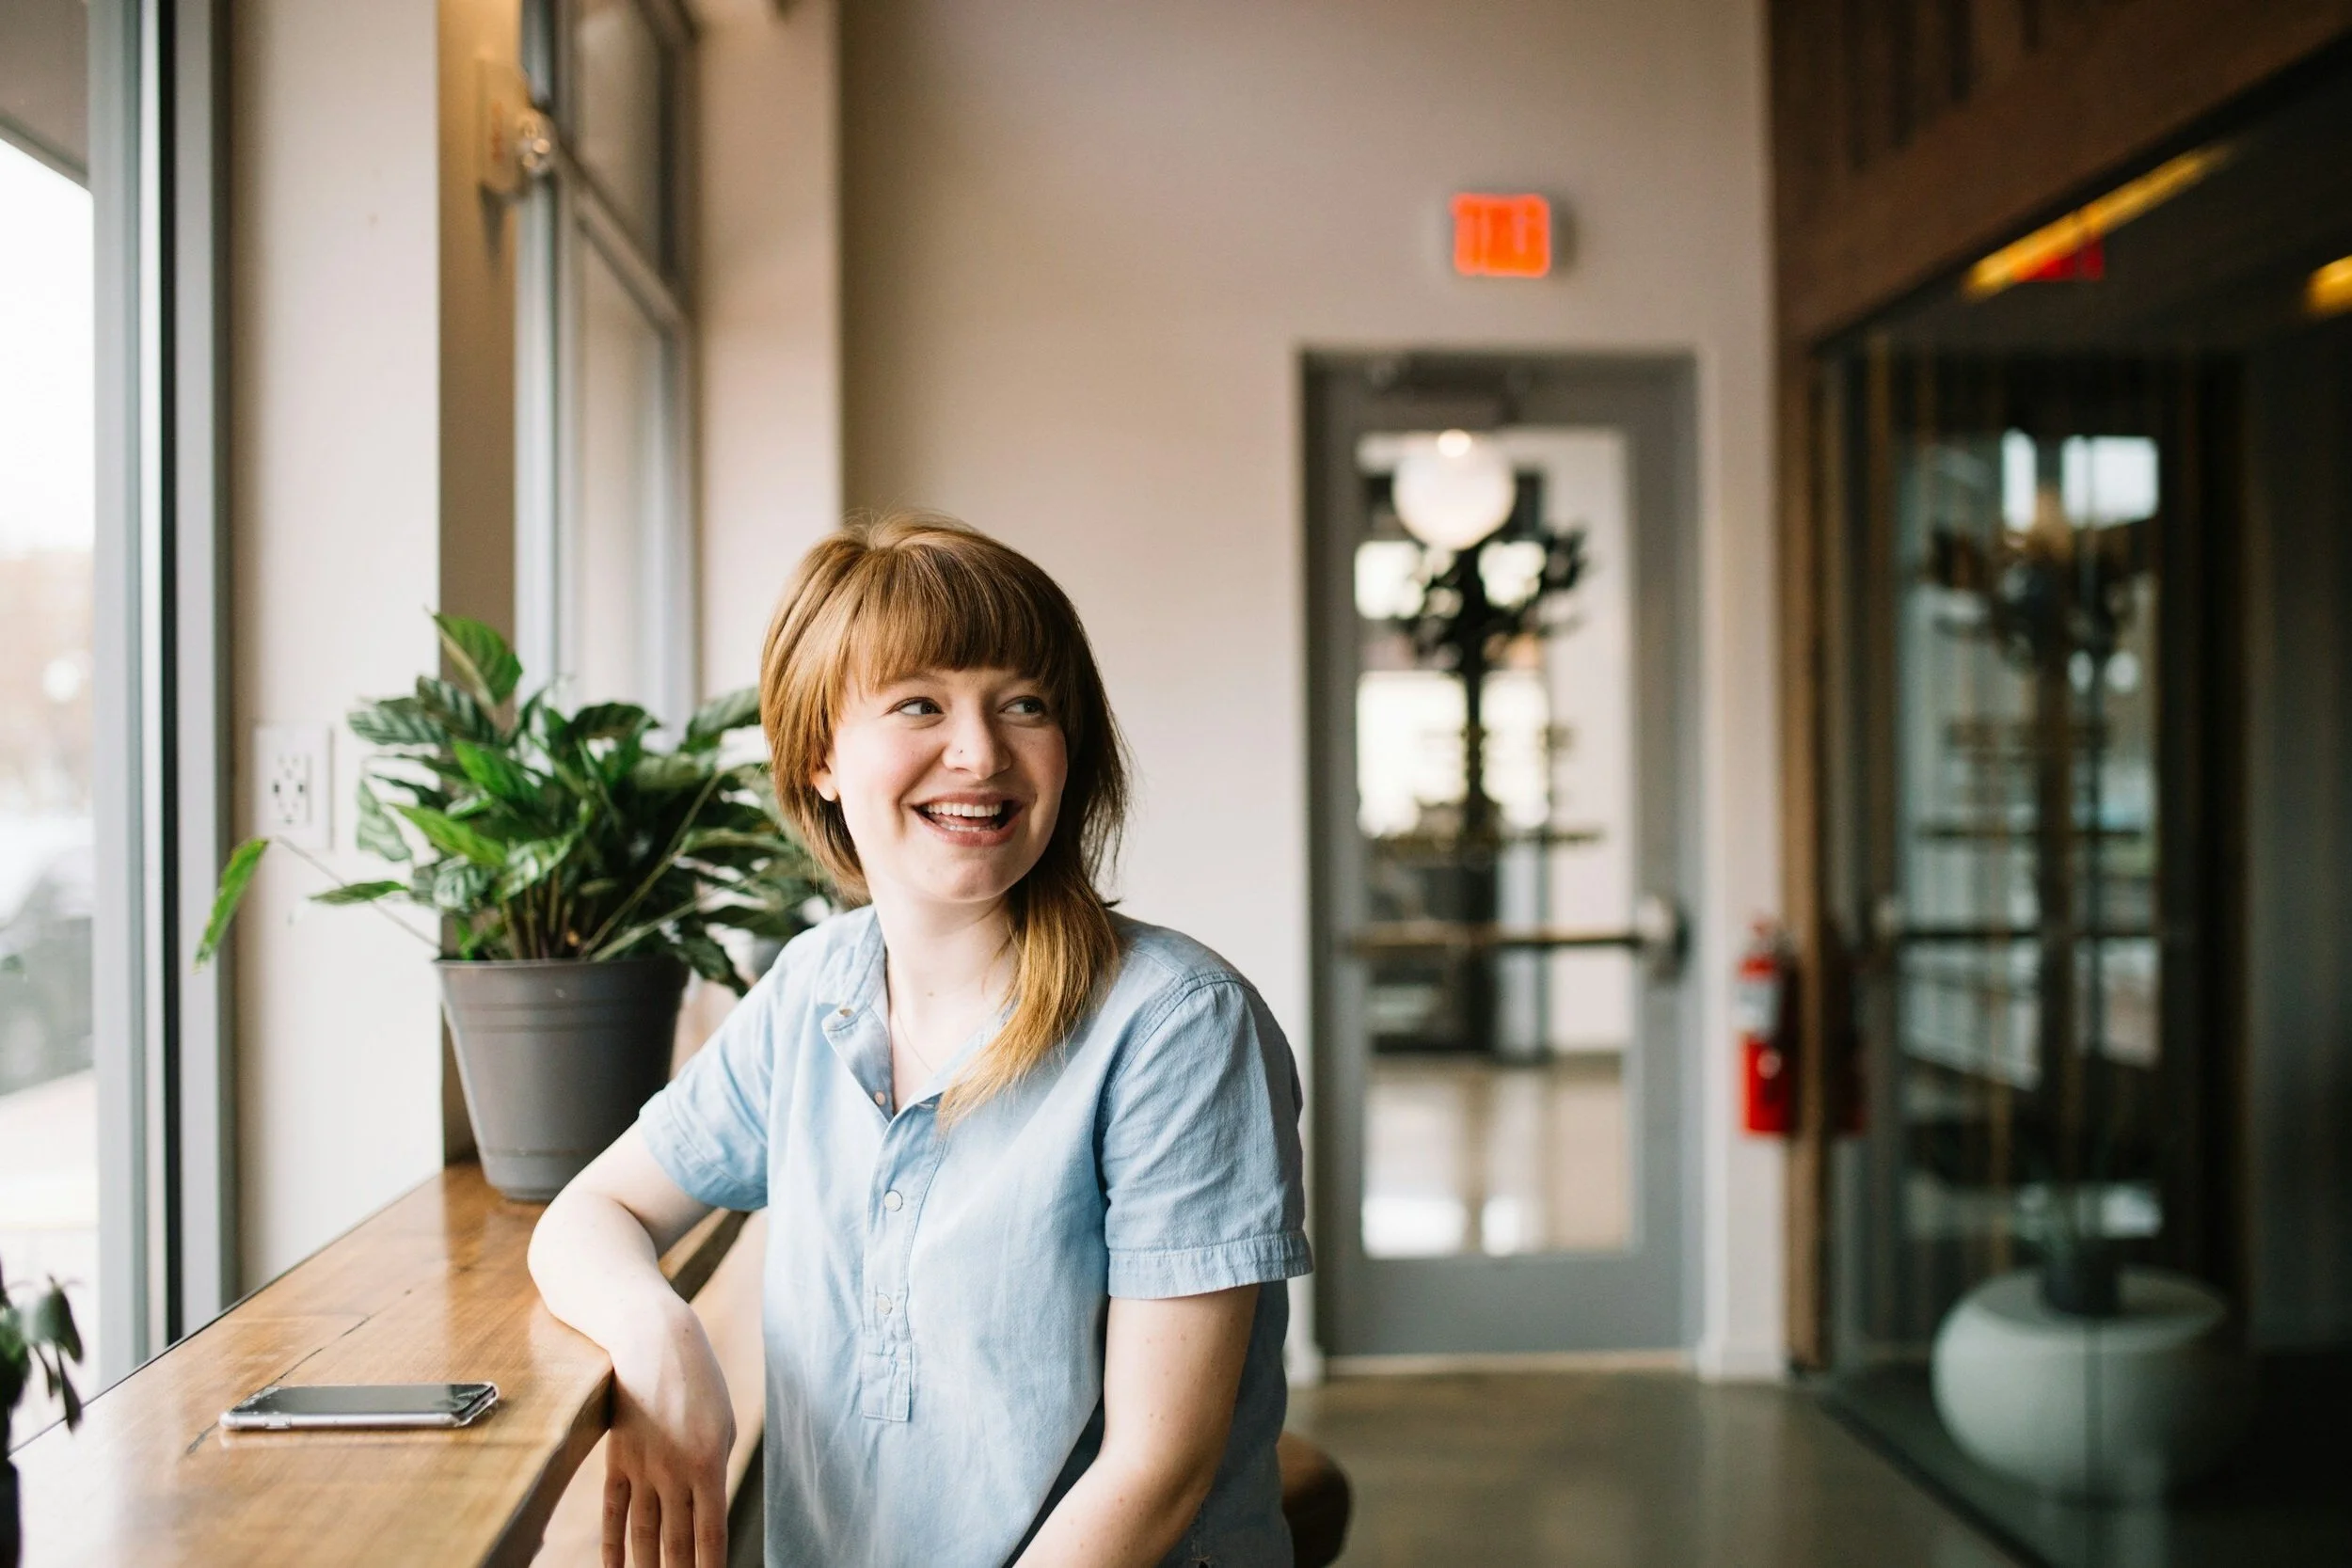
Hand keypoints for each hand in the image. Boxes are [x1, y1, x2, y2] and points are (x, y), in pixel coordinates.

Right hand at [602, 1299, 735, 1567]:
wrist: (653, 1340)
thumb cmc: (698, 1380)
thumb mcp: (722, 1423)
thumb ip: (714, 1467)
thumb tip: (706, 1507)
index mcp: (709, 1464)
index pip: (710, 1533)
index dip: (711, 1567)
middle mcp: (674, 1472)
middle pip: (676, 1542)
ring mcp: (642, 1468)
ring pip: (643, 1535)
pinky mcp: (617, 1460)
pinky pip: (614, 1512)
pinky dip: (613, 1546)